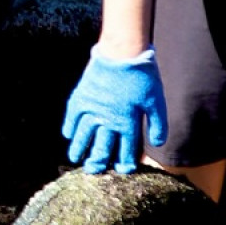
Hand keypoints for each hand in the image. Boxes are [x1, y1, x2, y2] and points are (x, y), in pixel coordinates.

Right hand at [62, 48, 169, 175]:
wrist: (122, 52)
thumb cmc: (142, 76)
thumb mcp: (157, 101)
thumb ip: (157, 125)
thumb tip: (158, 144)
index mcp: (127, 122)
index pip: (126, 150)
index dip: (124, 162)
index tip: (121, 171)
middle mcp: (107, 120)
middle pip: (101, 146)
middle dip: (98, 161)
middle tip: (93, 171)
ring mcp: (92, 108)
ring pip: (84, 134)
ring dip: (79, 148)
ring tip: (74, 159)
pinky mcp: (82, 96)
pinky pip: (72, 115)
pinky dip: (69, 126)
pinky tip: (67, 134)